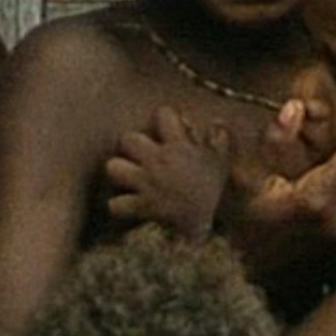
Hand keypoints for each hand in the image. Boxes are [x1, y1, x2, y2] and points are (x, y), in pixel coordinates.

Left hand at [105, 106, 231, 240]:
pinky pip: (116, 204)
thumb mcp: (222, 161)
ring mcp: (147, 183)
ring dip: (120, 171)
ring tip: (130, 176)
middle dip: (133, 146)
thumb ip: (220, 138)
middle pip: (128, 139)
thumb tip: (215, 123)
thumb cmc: (215, 189)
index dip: (165, 118)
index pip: (163, 113)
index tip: (171, 128)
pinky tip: (129, 204)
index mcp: (178, 145)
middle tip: (144, 155)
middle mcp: (158, 160)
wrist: (211, 221)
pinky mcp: (142, 206)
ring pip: (113, 167)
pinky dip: (120, 205)